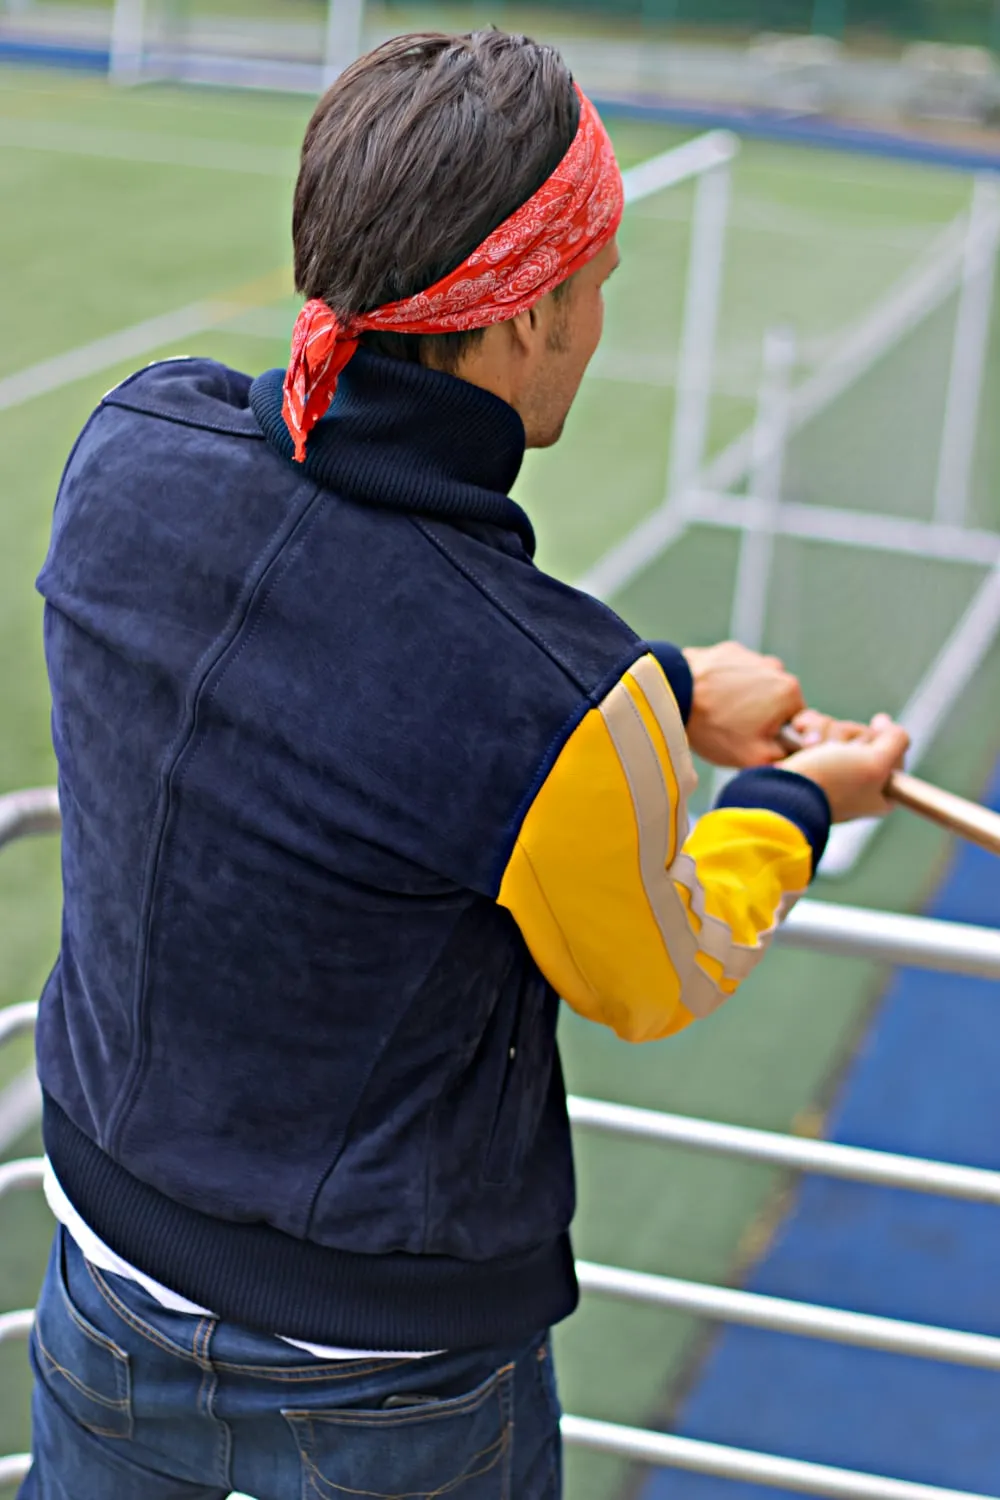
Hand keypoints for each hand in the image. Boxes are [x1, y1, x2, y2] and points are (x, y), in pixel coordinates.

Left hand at [683, 641, 805, 767]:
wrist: (672, 694)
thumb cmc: (714, 727)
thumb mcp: (754, 757)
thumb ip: (785, 757)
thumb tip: (797, 753)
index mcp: (790, 692)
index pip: (795, 720)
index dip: (776, 736)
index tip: (754, 740)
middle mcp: (775, 667)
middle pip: (775, 702)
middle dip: (760, 716)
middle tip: (732, 729)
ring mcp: (750, 656)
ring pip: (754, 686)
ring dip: (742, 699)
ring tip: (717, 714)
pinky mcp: (727, 651)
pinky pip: (733, 673)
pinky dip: (724, 685)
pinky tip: (707, 698)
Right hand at [782, 713, 909, 821]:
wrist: (779, 791)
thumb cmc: (829, 781)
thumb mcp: (876, 764)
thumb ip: (896, 740)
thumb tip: (884, 723)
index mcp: (880, 792)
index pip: (893, 750)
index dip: (880, 742)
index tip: (866, 748)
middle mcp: (857, 781)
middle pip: (864, 736)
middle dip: (847, 735)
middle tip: (835, 752)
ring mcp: (831, 769)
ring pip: (839, 730)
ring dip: (825, 730)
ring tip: (811, 746)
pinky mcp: (807, 758)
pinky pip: (816, 729)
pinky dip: (808, 727)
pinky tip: (801, 733)